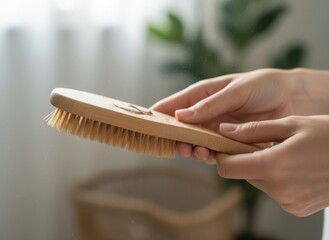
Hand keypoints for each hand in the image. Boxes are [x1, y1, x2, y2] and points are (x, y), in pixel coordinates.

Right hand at [152, 68, 303, 161]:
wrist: (293, 98)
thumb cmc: (264, 86)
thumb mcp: (237, 90)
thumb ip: (210, 105)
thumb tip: (181, 116)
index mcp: (204, 94)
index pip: (176, 103)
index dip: (160, 112)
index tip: (146, 121)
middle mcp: (207, 113)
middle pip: (183, 127)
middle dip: (177, 137)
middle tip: (179, 145)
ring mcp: (217, 128)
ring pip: (197, 142)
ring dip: (194, 148)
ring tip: (197, 151)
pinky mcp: (230, 141)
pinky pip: (215, 151)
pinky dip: (211, 155)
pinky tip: (211, 155)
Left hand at [217, 115, 328, 215]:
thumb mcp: (292, 125)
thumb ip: (254, 130)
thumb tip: (224, 131)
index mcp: (273, 167)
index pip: (227, 168)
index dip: (223, 156)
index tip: (228, 145)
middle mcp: (278, 190)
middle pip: (242, 174)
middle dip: (245, 159)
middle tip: (261, 144)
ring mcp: (288, 203)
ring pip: (258, 182)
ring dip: (262, 169)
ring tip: (284, 153)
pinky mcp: (297, 209)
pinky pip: (274, 192)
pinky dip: (277, 179)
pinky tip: (295, 167)